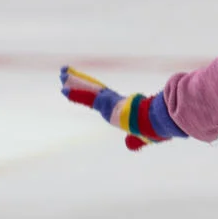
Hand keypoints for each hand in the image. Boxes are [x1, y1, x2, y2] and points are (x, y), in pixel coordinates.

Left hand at [61, 68, 182, 149]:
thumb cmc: (152, 128)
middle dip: (78, 80)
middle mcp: (112, 102)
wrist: (156, 121)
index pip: (101, 97)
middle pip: (91, 89)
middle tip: (65, 73)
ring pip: (87, 89)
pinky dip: (76, 95)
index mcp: (119, 107)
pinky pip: (88, 98)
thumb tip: (130, 145)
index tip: (83, 86)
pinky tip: (63, 90)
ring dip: (73, 82)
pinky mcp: (106, 104)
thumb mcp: (142, 137)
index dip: (89, 91)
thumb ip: (134, 142)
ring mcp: (108, 101)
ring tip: (62, 73)